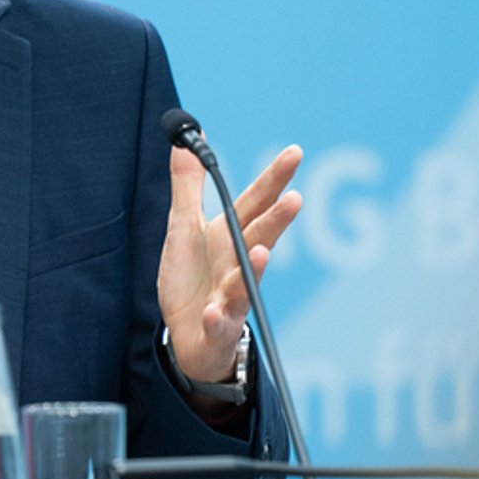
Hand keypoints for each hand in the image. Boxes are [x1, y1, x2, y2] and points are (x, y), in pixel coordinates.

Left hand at [157, 143, 302, 402]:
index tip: (295, 152)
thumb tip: (187, 142)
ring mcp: (230, 297)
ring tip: (262, 252)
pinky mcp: (216, 328)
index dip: (275, 178)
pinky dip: (216, 318)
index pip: (257, 203)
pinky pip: (217, 323)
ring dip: (255, 267)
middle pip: (260, 238)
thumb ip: (188, 186)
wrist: (187, 336)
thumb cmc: (192, 278)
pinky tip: (213, 312)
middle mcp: (238, 264)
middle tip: (295, 199)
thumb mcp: (183, 227)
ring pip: (244, 281)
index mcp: (231, 236)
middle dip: (277, 220)